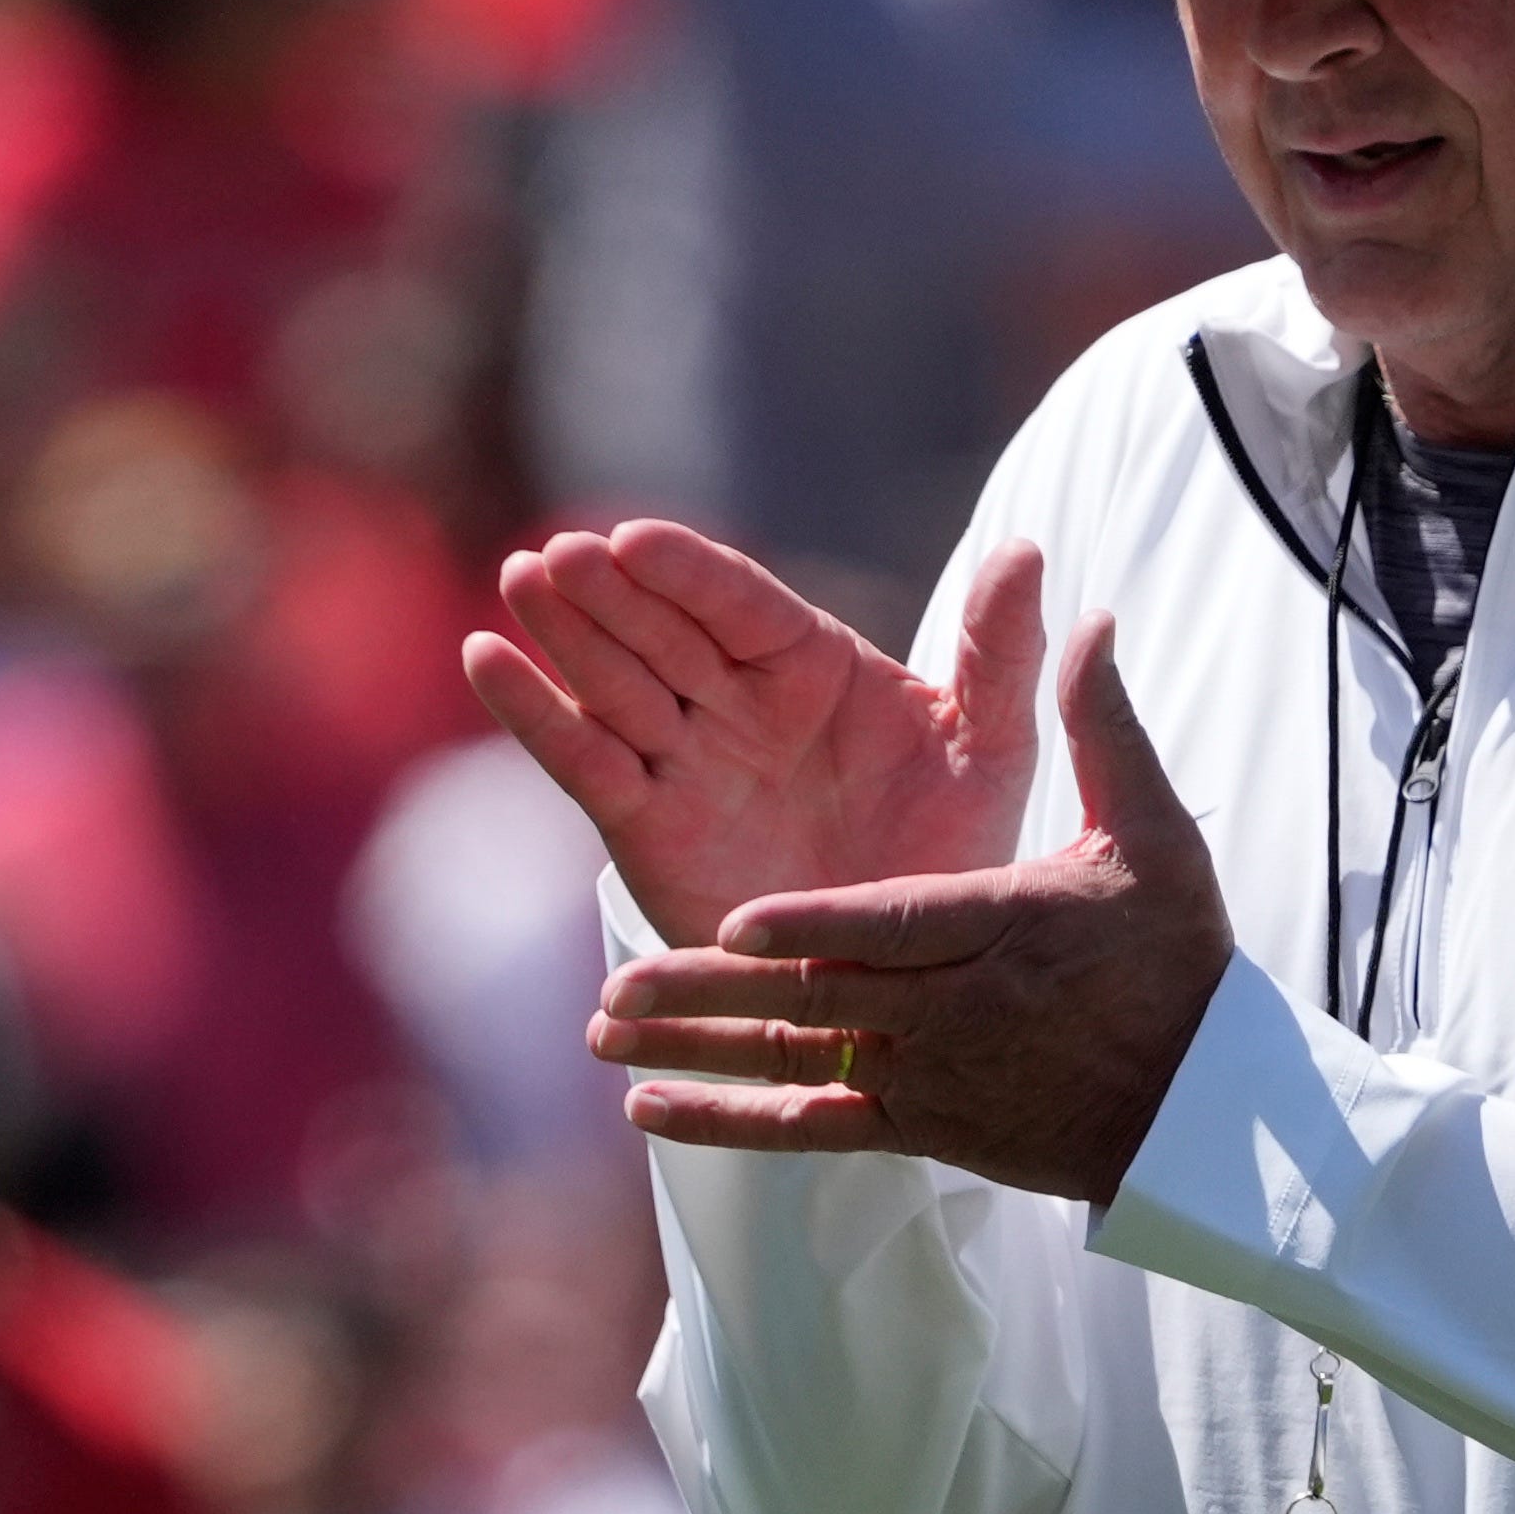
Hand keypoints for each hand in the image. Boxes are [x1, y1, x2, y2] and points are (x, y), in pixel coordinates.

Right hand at [463, 521, 1045, 948]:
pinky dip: (533, 713)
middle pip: (663, 631)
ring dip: (564, 634)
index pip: (742, 603)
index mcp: (815, 664)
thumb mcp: (988, 751)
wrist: (906, 972)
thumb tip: (1029, 552)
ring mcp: (686, 757)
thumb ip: (1000, 655)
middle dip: (612, 594)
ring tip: (519, 579)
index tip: (636, 542)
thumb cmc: (953, 849)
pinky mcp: (646, 822)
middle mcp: (739, 699)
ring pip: (614, 682)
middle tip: (562, 555)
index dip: (687, 573)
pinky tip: (485, 659)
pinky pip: (584, 759)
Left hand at [588, 612, 1230, 1202]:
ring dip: (697, 1052)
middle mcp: (952, 1011)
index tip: (737, 921)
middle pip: (820, 1001)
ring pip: (796, 1064)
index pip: (894, 927)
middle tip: (621, 984)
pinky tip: (649, 1112)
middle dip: (716, 991)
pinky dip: (726, 1126)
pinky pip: (808, 1131)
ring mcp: (930, 1079)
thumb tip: (1090, 617)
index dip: (814, 928)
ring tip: (607, 1034)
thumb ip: (1100, 727)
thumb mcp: (1149, 835)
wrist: (1199, 1103)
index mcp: (998, 928)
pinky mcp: (919, 1131)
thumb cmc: (1171, 957)